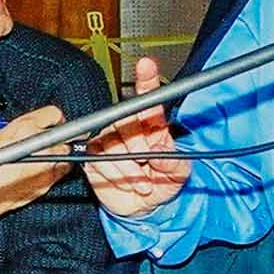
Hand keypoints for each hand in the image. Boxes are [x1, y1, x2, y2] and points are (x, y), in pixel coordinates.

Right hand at [0, 104, 71, 215]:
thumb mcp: (0, 135)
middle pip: (64, 135)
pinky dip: (55, 169)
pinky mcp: (49, 181)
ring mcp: (47, 164)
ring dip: (59, 153)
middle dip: (58, 138)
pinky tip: (40, 170)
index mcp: (25, 127)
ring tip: (44, 157)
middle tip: (49, 141)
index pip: (54, 114)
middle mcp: (39, 144)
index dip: (53, 119)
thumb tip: (38, 126)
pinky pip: (61, 171)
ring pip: (66, 153)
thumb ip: (24, 127)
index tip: (54, 124)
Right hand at [83, 59, 192, 217]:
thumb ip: (174, 162)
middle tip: (150, 165)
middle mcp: (129, 128)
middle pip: (126, 122)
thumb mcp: (179, 174)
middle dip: (138, 147)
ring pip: (111, 144)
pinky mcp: (94, 157)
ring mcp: (109, 141)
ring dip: (129, 168)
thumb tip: (159, 152)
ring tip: (142, 181)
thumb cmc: (164, 184)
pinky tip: (126, 183)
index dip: (146, 80)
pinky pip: (99, 161)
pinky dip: (115, 176)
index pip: (148, 99)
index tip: (146, 65)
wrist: (144, 208)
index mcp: (153, 125)